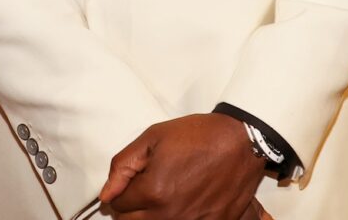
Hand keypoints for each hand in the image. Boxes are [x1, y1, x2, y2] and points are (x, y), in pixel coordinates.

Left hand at [99, 113, 263, 218]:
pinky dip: (177, 218)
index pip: (118, 205)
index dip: (121, 192)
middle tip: (144, 190)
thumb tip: (106, 193)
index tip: (130, 183)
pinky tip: (181, 204)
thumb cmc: (199, 136)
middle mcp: (170, 214)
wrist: (241, 141)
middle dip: (131, 208)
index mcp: (153, 192)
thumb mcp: (153, 138)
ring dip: (151, 216)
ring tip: (162, 196)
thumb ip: (123, 166)